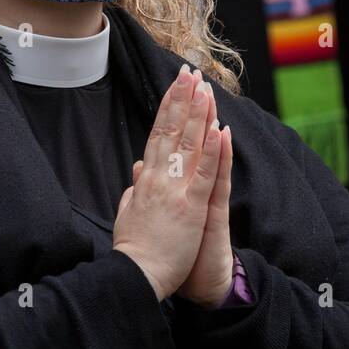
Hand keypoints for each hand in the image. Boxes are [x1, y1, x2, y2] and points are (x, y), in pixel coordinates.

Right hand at [112, 65, 222, 301]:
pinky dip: (214, 151)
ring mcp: (176, 191)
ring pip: (189, 145)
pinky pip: (206, 174)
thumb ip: (134, 190)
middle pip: (172, 130)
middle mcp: (160, 178)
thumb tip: (137, 170)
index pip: (158, 134)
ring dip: (198, 114)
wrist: (136, 276)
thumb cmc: (134, 250)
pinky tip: (220, 129)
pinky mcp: (193, 207)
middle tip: (190, 72)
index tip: (176, 85)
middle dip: (182, 99)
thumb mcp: (128, 213)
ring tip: (205, 88)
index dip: (168, 107)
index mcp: (146, 179)